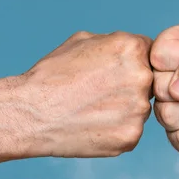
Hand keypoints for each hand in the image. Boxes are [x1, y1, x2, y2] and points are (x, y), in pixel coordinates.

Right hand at [15, 31, 152, 157]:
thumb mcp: (82, 41)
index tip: (111, 72)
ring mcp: (138, 110)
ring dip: (123, 109)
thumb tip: (133, 49)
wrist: (30, 114)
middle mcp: (142, 78)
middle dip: (128, 86)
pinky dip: (115, 130)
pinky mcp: (131, 137)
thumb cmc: (51, 76)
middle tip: (99, 93)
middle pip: (148, 82)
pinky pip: (130, 131)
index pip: (148, 54)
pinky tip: (92, 125)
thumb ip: (114, 43)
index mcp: (132, 48)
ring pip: (139, 108)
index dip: (129, 63)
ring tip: (92, 110)